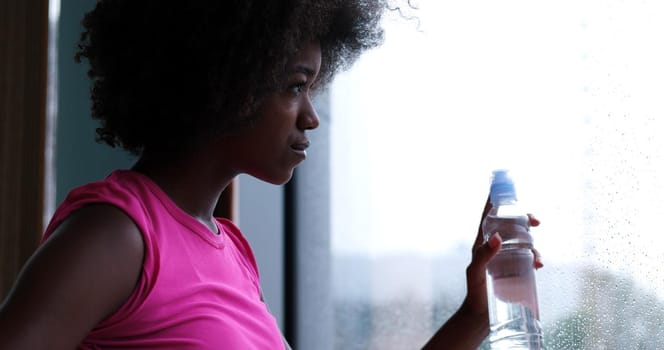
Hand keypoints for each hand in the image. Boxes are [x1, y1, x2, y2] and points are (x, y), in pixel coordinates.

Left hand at [464, 197, 541, 316]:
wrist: (481, 315)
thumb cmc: (474, 291)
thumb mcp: (475, 272)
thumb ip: (483, 255)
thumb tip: (497, 237)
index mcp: (482, 243)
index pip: (488, 217)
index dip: (495, 202)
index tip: (504, 190)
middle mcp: (495, 247)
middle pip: (511, 225)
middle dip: (524, 219)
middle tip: (535, 221)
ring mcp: (506, 258)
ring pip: (523, 241)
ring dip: (533, 243)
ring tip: (537, 257)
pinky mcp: (516, 269)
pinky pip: (529, 257)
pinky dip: (536, 257)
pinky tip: (539, 264)